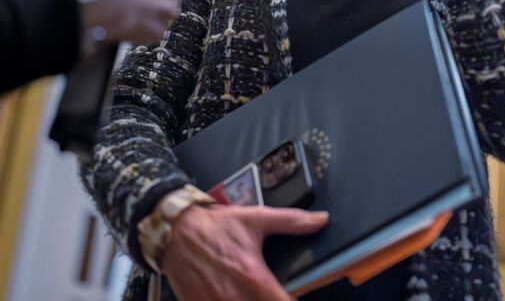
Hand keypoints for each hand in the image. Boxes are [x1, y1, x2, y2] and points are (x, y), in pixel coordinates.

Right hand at [162, 205, 328, 300]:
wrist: (177, 232)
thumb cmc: (219, 226)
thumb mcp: (257, 218)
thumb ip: (292, 221)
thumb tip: (322, 220)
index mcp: (254, 278)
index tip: (298, 296)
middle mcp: (235, 298)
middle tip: (277, 294)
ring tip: (258, 294)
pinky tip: (237, 295)